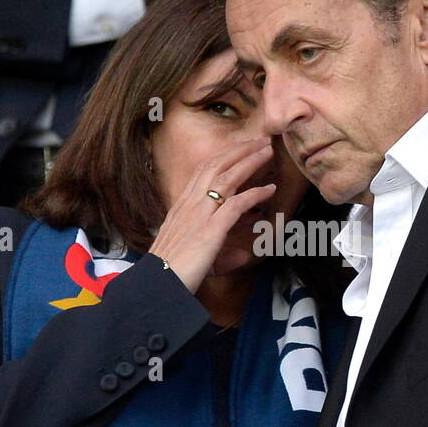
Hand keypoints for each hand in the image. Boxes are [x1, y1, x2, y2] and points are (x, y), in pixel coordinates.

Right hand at [148, 137, 276, 291]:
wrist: (157, 286)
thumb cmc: (171, 271)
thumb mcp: (188, 248)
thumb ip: (210, 242)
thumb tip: (237, 250)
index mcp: (181, 205)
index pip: (203, 171)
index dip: (224, 156)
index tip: (241, 148)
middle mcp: (189, 204)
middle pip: (216, 166)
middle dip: (239, 150)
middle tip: (260, 141)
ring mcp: (199, 215)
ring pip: (227, 178)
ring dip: (250, 162)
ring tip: (268, 152)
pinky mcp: (210, 230)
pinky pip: (236, 204)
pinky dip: (255, 194)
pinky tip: (269, 189)